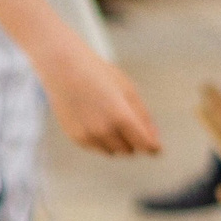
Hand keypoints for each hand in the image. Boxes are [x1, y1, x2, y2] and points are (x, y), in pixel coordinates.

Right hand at [39, 44, 161, 156]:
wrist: (64, 68)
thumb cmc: (100, 75)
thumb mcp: (128, 90)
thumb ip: (143, 117)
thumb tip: (155, 143)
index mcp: (121, 117)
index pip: (145, 144)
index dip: (153, 147)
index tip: (156, 148)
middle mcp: (104, 131)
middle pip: (129, 150)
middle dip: (132, 140)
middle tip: (126, 119)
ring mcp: (89, 136)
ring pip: (113, 151)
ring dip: (116, 141)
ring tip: (109, 117)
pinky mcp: (77, 138)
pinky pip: (97, 147)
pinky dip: (100, 139)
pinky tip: (95, 118)